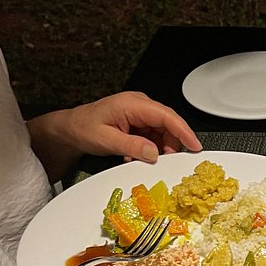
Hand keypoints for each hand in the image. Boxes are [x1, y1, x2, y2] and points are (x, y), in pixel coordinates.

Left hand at [59, 91, 201, 163]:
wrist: (70, 128)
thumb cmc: (83, 128)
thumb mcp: (106, 140)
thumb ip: (132, 146)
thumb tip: (154, 153)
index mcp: (132, 104)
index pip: (166, 116)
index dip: (184, 131)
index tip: (194, 146)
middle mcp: (139, 105)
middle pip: (168, 124)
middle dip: (171, 144)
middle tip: (167, 161)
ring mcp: (140, 113)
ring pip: (163, 132)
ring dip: (159, 148)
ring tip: (143, 158)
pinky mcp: (139, 122)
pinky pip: (154, 136)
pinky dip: (151, 148)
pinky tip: (138, 154)